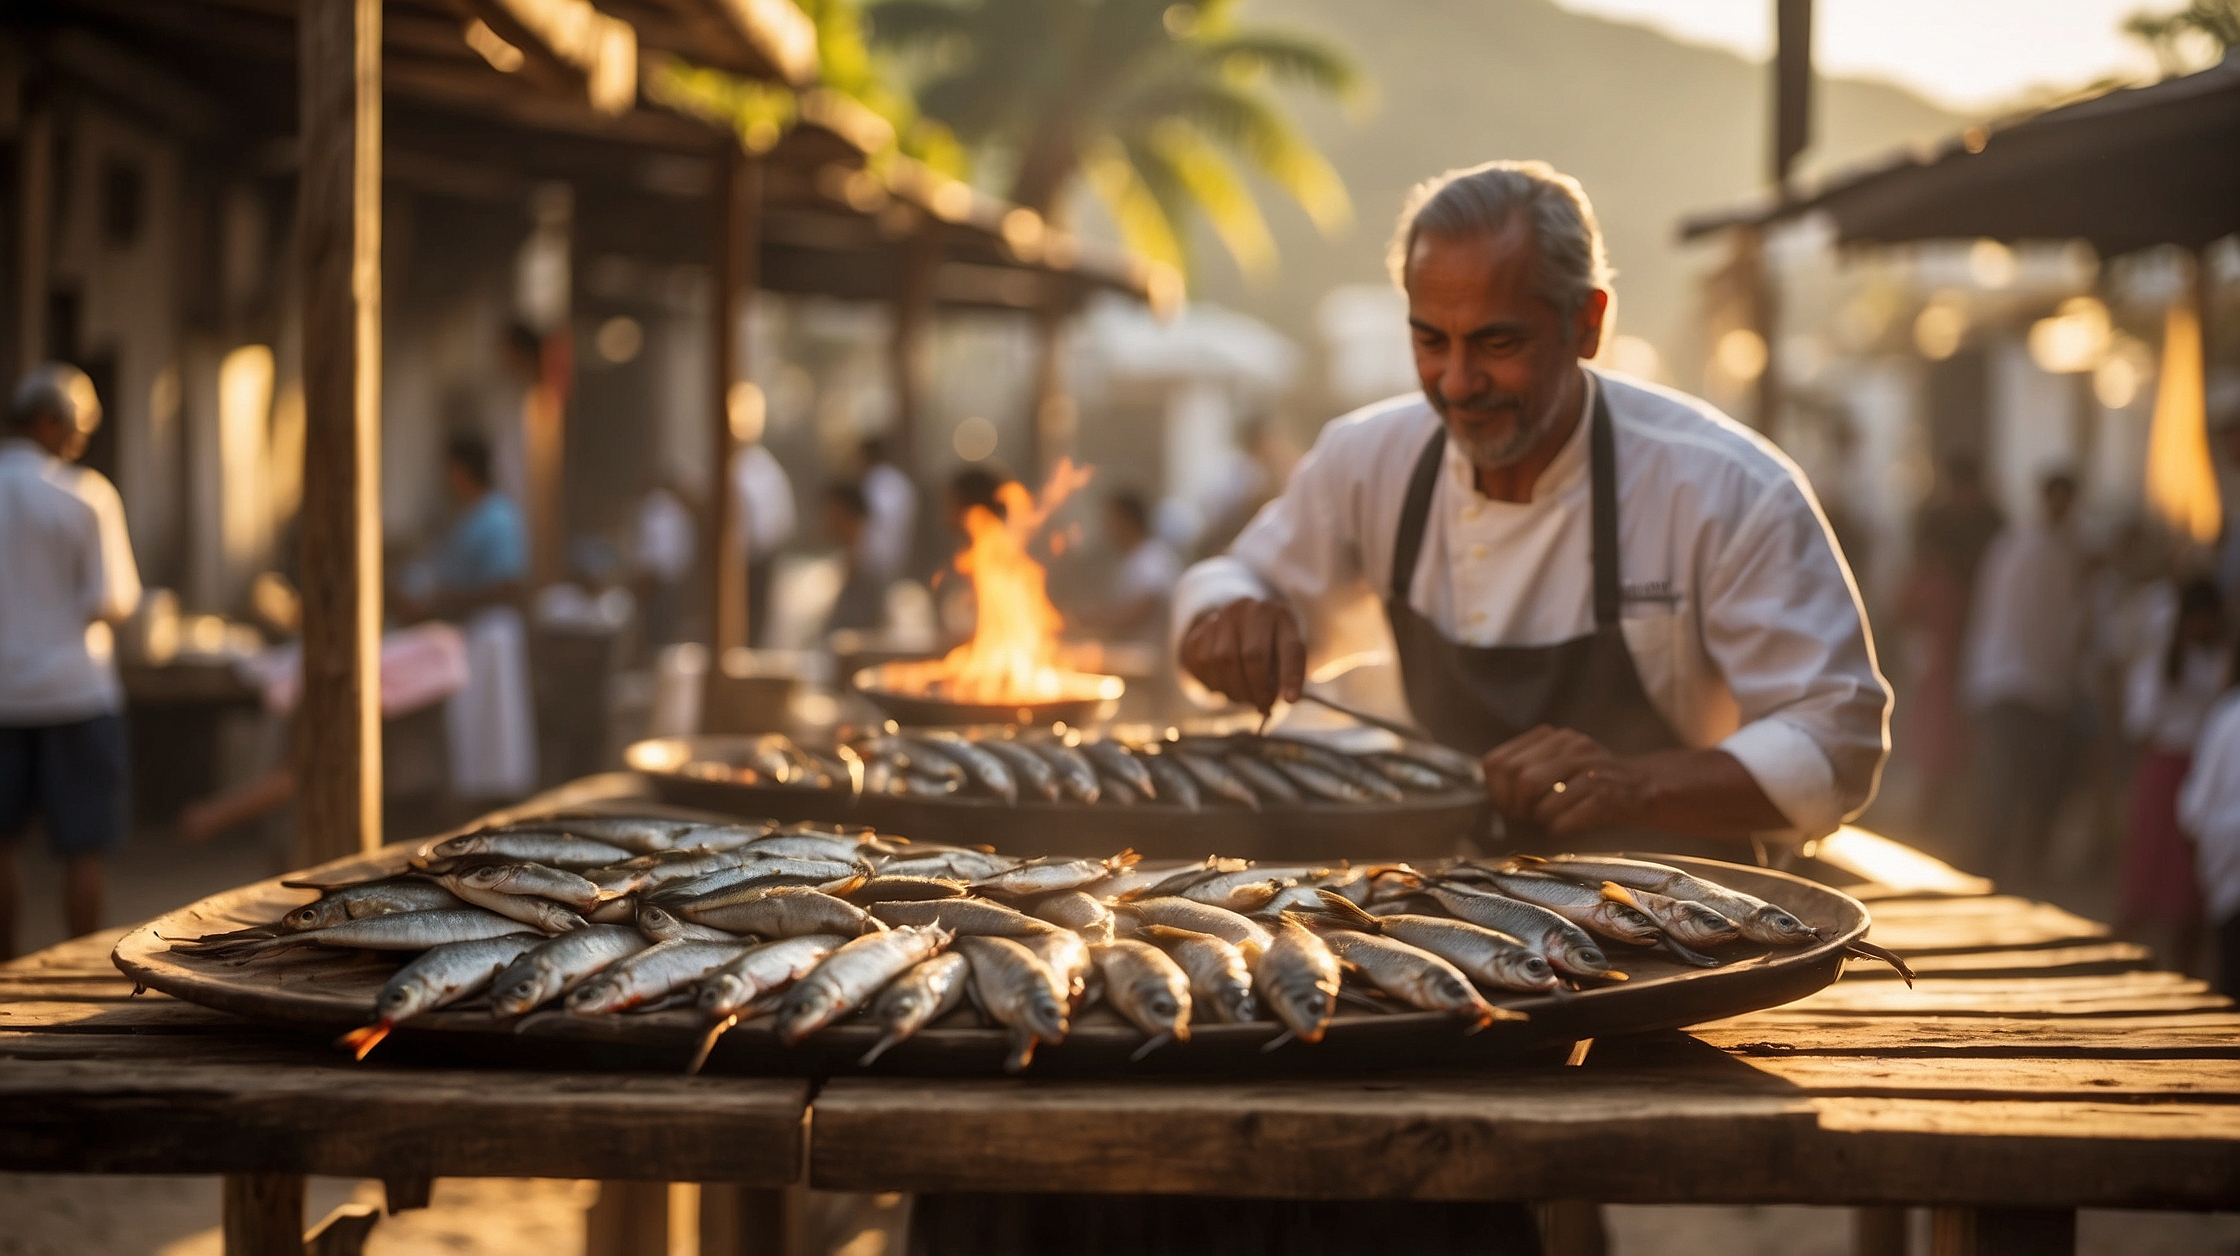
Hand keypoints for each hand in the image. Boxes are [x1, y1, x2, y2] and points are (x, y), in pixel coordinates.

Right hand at [1179, 599, 1304, 712]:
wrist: (1234, 629)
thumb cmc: (1268, 649)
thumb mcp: (1283, 657)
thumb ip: (1283, 678)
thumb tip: (1271, 706)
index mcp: (1281, 616)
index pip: (1290, 648)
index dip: (1291, 676)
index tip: (1291, 700)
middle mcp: (1252, 610)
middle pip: (1254, 655)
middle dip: (1258, 688)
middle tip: (1263, 706)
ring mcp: (1223, 617)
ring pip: (1226, 660)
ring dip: (1236, 689)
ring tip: (1245, 698)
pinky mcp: (1202, 630)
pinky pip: (1205, 662)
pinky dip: (1216, 683)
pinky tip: (1225, 687)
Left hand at [1481, 725, 1652, 835]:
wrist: (1646, 787)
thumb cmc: (1596, 780)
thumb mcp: (1565, 759)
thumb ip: (1531, 764)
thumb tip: (1493, 787)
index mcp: (1556, 738)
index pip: (1500, 761)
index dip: (1496, 788)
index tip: (1508, 802)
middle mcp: (1573, 749)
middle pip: (1519, 780)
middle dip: (1516, 806)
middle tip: (1526, 816)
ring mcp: (1590, 772)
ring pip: (1539, 803)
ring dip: (1539, 819)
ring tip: (1548, 819)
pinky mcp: (1604, 797)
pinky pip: (1562, 822)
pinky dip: (1557, 829)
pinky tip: (1564, 826)